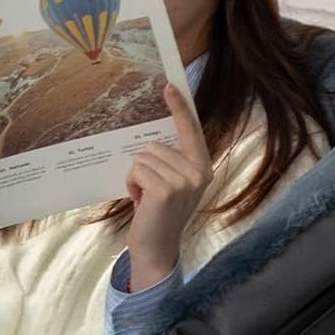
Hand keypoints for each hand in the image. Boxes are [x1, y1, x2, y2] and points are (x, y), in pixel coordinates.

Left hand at [124, 82, 212, 290]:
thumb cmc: (159, 215)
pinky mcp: (164, 190)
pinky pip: (136, 170)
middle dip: (144, 166)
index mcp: (202, 167)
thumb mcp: (173, 185)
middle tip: (150, 192)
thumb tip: (152, 139)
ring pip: (142, 158)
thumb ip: (171, 162)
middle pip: (154, 145)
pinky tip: (140, 202)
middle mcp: (198, 172)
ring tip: (145, 198)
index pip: (191, 131)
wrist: (156, 249)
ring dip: (136, 177)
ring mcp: (183, 181)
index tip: (169, 86)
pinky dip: (131, 185)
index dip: (179, 108)